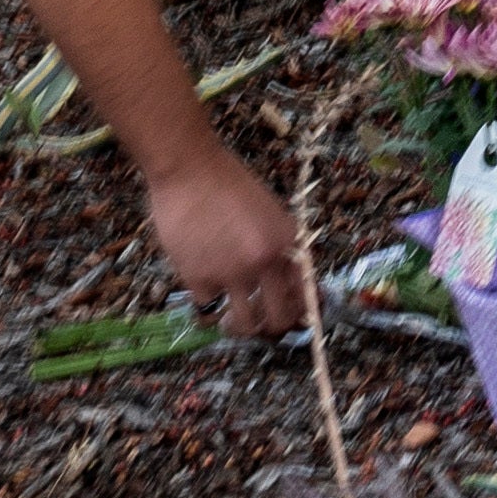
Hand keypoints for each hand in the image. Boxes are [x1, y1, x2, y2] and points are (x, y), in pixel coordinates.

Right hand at [142, 150, 309, 338]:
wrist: (190, 168)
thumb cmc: (229, 184)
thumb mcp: (270, 213)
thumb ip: (280, 247)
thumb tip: (286, 283)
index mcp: (288, 244)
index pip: (306, 294)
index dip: (301, 314)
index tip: (293, 320)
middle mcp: (265, 263)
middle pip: (279, 320)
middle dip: (271, 329)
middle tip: (260, 325)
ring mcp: (232, 273)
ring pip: (244, 324)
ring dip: (238, 326)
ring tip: (230, 320)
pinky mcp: (198, 277)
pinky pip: (207, 306)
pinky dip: (205, 301)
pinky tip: (203, 288)